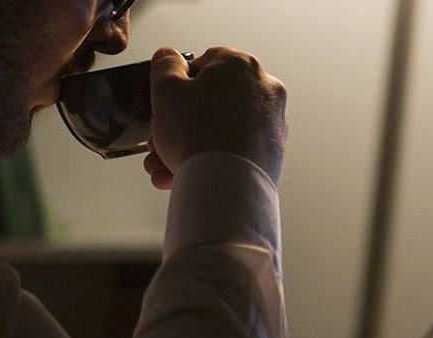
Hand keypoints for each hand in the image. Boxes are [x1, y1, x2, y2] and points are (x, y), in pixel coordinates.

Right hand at [145, 46, 287, 188]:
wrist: (225, 185)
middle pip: (212, 100)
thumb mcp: (165, 89)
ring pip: (220, 127)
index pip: (206, 61)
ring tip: (164, 164)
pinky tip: (183, 173)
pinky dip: (210, 157)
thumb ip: (164, 66)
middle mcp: (265, 89)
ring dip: (188, 144)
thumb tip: (168, 57)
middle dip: (179, 121)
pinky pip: (234, 148)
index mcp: (242, 65)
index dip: (180, 81)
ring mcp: (272, 122)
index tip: (167, 97)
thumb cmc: (199, 134)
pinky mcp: (272, 151)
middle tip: (160, 138)